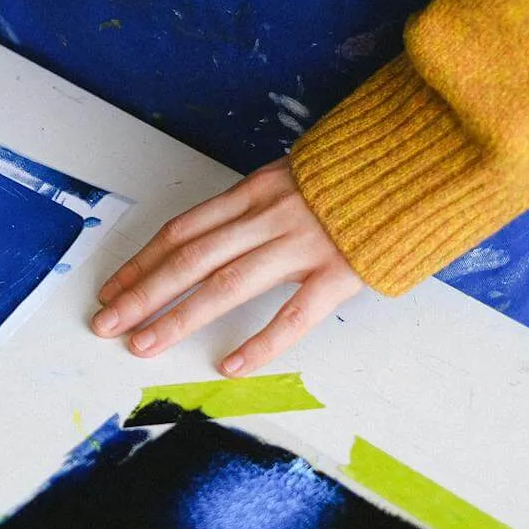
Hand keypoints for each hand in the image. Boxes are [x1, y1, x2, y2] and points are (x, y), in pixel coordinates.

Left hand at [91, 160, 362, 375]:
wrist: (423, 162)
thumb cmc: (360, 174)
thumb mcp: (297, 175)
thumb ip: (259, 204)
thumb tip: (220, 234)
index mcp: (255, 190)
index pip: (183, 230)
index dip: (143, 260)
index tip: (113, 287)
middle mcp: (269, 216)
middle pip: (189, 258)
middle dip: (142, 291)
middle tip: (105, 321)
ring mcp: (303, 244)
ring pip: (225, 284)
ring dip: (177, 317)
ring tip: (141, 344)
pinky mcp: (340, 272)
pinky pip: (294, 313)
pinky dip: (261, 342)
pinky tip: (230, 366)